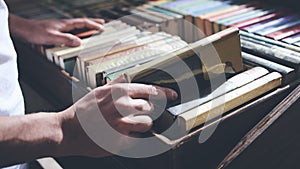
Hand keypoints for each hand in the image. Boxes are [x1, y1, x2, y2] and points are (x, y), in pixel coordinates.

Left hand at [9, 14, 103, 45]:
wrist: (23, 30)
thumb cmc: (35, 32)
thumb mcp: (52, 37)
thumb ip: (66, 39)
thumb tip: (80, 42)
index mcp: (65, 24)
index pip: (83, 23)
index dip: (93, 25)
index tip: (103, 28)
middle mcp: (64, 25)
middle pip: (82, 22)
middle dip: (93, 23)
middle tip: (102, 24)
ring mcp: (60, 27)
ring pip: (77, 27)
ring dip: (87, 28)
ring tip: (94, 30)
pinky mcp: (56, 31)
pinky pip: (72, 31)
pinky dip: (79, 32)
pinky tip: (78, 36)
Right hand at [57, 75, 177, 156]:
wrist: (68, 131)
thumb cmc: (82, 111)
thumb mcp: (98, 92)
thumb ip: (116, 84)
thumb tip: (128, 75)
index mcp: (118, 93)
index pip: (149, 90)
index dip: (164, 93)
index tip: (173, 95)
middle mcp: (122, 107)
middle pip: (150, 108)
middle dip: (146, 110)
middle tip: (133, 113)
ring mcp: (122, 125)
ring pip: (147, 123)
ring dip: (141, 124)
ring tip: (127, 124)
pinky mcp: (121, 141)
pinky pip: (136, 138)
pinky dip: (131, 136)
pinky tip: (118, 134)